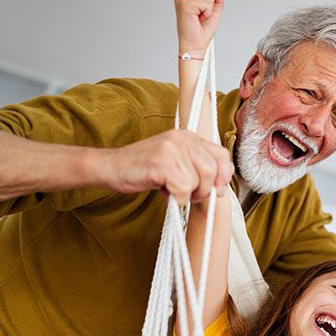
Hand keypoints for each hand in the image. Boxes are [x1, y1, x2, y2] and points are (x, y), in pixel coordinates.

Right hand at [105, 129, 233, 204]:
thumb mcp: (176, 162)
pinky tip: (165, 192)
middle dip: (204, 190)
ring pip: (198, 181)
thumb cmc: (145, 169)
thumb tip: (221, 186)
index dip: (224, 175)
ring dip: (188, 194)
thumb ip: (198, 167)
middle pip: (212, 170)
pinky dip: (177, 198)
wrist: (112, 167)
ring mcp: (171, 149)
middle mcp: (182, 138)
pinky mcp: (161, 163)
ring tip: (173, 191)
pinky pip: (183, 189)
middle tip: (188, 194)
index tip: (217, 189)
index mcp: (189, 136)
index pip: (222, 155)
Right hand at [174, 0, 223, 56]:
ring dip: (208, 10)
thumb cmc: (201, 32)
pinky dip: (206, 12)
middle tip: (201, 18)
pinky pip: (205, 2)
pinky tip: (198, 18)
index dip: (210, 3)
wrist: (195, 45)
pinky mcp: (184, 4)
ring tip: (199, 19)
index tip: (203, 14)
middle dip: (210, 7)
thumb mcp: (213, 13)